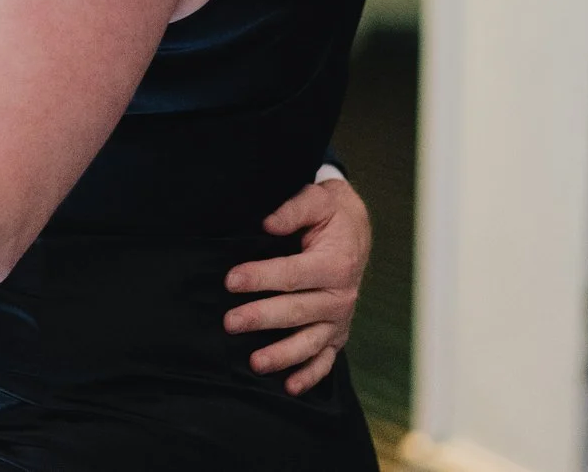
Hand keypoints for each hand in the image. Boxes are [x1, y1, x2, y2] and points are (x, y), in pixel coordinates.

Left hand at [225, 174, 369, 393]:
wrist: (357, 230)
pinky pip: (326, 359)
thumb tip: (267, 223)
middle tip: (230, 322)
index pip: (292, 274)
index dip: (260, 277)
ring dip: (282, 355)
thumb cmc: (332, 214)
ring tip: (254, 363)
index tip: (230, 280)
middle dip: (262, 318)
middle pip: (297, 311)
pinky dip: (310, 376)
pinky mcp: (338, 333)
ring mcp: (340, 318)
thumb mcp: (318, 199)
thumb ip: (293, 210)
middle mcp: (341, 296)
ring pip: (310, 342)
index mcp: (336, 263)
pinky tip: (289, 387)